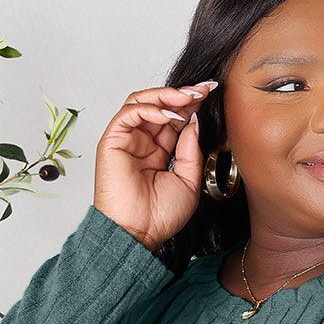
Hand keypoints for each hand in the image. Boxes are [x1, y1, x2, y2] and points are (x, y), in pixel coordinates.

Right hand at [93, 78, 219, 251]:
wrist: (139, 234)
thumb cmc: (160, 217)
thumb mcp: (189, 181)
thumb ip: (191, 150)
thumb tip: (193, 120)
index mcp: (158, 153)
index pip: (173, 119)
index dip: (191, 105)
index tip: (211, 93)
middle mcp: (141, 143)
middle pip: (159, 106)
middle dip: (183, 94)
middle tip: (204, 89)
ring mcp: (126, 140)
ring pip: (142, 102)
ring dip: (167, 96)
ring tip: (189, 97)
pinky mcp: (113, 141)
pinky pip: (130, 113)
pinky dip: (151, 109)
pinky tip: (170, 116)